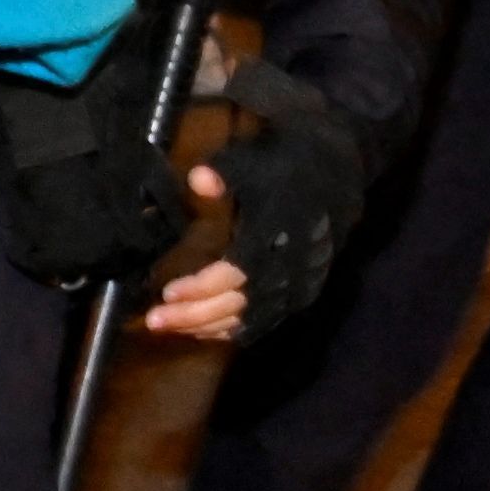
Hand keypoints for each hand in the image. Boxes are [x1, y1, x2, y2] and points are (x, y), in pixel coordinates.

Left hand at [150, 64, 372, 346]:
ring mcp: (301, 283)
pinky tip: (205, 329)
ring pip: (251, 318)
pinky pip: (267, 321)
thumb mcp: (253, 161)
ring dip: (209, 325)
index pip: (237, 272)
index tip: (167, 292)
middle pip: (240, 304)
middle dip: (195, 315)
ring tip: (172, 327)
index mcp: (278, 234)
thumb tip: (197, 178)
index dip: (202, 287)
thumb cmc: (284, 164)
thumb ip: (225, 174)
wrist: (335, 170)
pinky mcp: (303, 291)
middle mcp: (292, 266)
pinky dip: (234, 328)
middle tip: (155, 321)